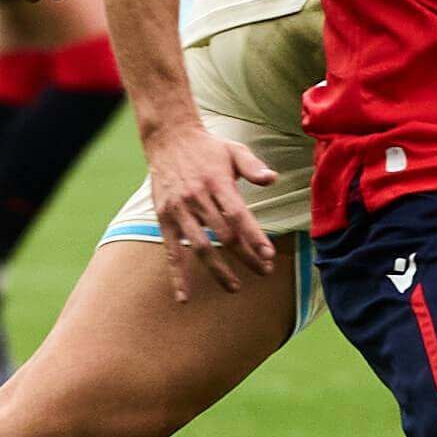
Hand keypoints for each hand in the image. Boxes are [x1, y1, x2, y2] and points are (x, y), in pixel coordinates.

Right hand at [140, 119, 276, 302]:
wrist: (169, 139)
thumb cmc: (208, 148)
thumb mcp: (235, 149)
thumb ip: (253, 166)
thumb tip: (272, 178)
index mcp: (217, 182)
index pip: (238, 215)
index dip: (254, 237)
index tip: (268, 255)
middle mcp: (197, 198)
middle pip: (224, 235)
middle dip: (246, 256)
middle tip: (265, 271)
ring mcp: (178, 211)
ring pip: (199, 247)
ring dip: (218, 270)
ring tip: (235, 288)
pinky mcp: (164, 219)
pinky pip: (171, 252)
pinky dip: (178, 276)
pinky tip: (185, 297)